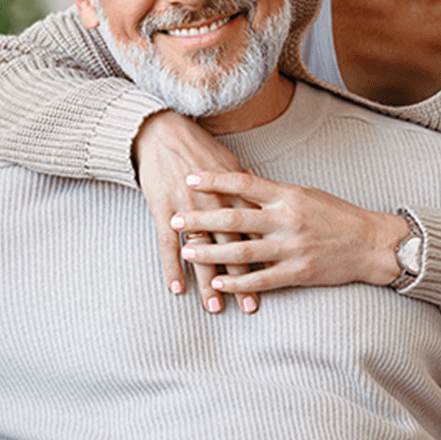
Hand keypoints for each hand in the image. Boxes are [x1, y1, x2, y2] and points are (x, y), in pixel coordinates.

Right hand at [134, 111, 258, 313]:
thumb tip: (266, 205)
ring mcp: (188, 208)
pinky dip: (171, 267)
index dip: (266, 258)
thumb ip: (248, 190)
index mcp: (236, 193)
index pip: (255, 233)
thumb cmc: (200, 147)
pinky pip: (167, 244)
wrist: (163, 132)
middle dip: (241, 280)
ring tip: (214, 307)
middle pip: (232, 248)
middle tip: (249, 307)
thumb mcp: (230, 164)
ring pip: (201, 253)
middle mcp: (215, 203)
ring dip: (207, 282)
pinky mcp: (163, 209)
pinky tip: (176, 289)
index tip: (278, 280)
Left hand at [170, 171, 409, 293]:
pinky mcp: (299, 272)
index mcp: (288, 196)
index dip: (215, 180)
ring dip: (211, 253)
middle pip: (235, 219)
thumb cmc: (337, 215)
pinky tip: (218, 282)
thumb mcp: (306, 194)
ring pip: (243, 252)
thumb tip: (241, 177)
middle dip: (201, 219)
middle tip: (174, 217)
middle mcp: (287, 220)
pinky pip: (262, 279)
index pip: (244, 184)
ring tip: (187, 251)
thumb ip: (272, 191)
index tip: (190, 178)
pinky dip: (238, 283)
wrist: (370, 244)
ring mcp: (292, 248)